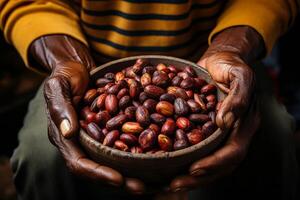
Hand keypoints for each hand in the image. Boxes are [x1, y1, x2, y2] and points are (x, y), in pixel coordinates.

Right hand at [30, 35, 144, 193]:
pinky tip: (153, 155)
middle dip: (119, 179)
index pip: (79, 163)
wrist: (77, 66)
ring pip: (112, 160)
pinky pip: (121, 144)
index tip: (118, 179)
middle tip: (141, 187)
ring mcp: (95, 137)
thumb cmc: (66, 74)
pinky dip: (135, 152)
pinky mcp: (108, 129)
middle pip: (98, 168)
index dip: (98, 173)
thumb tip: (69, 133)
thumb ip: (61, 107)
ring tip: (151, 179)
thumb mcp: (59, 86)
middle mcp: (81, 142)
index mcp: (65, 136)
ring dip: (130, 171)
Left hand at [168, 26, 263, 191]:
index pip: (233, 151)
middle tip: (175, 185)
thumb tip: (224, 122)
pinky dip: (182, 158)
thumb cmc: (231, 66)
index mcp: (243, 124)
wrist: (220, 60)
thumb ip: (237, 97)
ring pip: (205, 159)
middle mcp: (230, 133)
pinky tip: (164, 163)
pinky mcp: (202, 129)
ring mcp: (215, 133)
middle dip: (198, 176)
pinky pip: (194, 147)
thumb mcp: (239, 75)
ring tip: (168, 183)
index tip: (194, 168)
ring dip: (188, 174)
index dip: (215, 163)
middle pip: (218, 163)